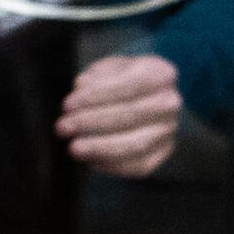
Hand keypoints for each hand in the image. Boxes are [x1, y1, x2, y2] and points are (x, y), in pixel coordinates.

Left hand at [59, 53, 190, 179]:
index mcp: (160, 74)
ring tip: (74, 147)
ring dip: (100, 147)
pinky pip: (137, 166)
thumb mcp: (109, 68)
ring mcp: (168, 130)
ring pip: (135, 144)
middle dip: (91, 123)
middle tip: (63, 127)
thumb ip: (97, 75)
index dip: (95, 97)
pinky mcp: (161, 154)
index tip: (67, 105)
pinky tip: (91, 159)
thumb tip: (82, 86)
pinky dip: (111, 165)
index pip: (128, 86)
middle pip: (130, 115)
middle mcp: (170, 103)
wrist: (146, 99)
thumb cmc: (122, 81)